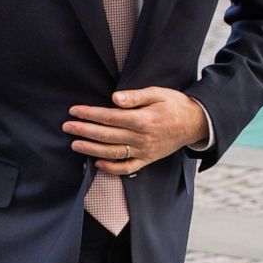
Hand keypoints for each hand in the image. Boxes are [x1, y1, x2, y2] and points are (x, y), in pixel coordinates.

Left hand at [63, 87, 208, 174]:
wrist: (196, 123)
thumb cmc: (174, 105)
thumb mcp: (157, 93)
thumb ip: (135, 96)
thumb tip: (115, 98)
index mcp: (142, 120)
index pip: (109, 117)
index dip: (89, 114)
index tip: (74, 111)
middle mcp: (141, 138)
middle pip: (106, 135)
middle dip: (84, 131)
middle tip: (66, 127)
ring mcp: (144, 151)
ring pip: (112, 153)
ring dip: (91, 150)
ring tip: (74, 144)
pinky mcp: (147, 160)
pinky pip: (127, 168)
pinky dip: (111, 168)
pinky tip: (97, 163)